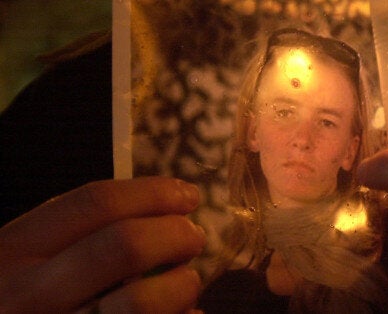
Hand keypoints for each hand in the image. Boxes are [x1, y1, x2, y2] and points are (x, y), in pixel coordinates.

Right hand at [0, 177, 205, 312]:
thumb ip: (77, 237)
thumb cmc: (24, 299)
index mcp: (15, 250)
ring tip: (188, 282)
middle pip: (126, 245)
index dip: (153, 194)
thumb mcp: (26, 260)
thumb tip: (160, 215)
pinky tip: (187, 313)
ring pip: (141, 302)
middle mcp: (29, 292)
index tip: (187, 195)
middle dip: (175, 235)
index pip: (96, 203)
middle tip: (194, 237)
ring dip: (181, 286)